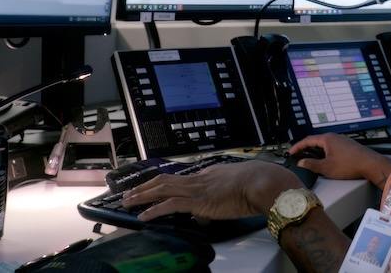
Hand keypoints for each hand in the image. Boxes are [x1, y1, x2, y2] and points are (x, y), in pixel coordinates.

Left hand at [121, 159, 300, 221]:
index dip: (164, 183)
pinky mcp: (198, 201)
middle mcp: (200, 178)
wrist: (263, 183)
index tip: (154, 187)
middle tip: (129, 192)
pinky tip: (143, 216)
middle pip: (164, 179)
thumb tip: (231, 196)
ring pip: (161, 189)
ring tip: (128, 202)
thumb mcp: (241, 184)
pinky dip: (154, 210)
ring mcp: (197, 189)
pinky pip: (170, 205)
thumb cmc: (259, 184)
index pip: (181, 178)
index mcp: (210, 174)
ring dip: (142, 195)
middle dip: (144, 186)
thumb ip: (231, 189)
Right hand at [289, 133, 390, 187]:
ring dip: (317, 151)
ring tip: (312, 158)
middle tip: (299, 154)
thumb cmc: (349, 165)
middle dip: (307, 148)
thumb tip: (301, 163)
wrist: (370, 164)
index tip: (291, 152)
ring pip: (326, 144)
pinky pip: (333, 147)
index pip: (308, 140)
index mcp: (327, 139)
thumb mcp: (326, 168)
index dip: (298, 146)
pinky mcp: (349, 146)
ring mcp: (343, 140)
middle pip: (317, 141)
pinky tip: (328, 160)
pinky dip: (326, 152)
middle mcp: (335, 137)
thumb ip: (312, 165)